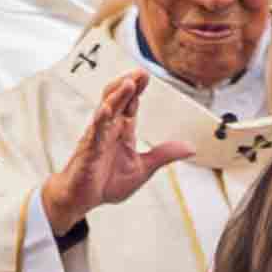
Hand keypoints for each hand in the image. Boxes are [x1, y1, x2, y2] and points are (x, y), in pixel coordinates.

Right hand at [37, 69, 199, 244]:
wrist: (80, 199)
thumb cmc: (105, 183)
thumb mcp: (142, 169)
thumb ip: (163, 155)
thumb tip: (190, 148)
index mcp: (122, 132)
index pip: (130, 105)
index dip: (137, 90)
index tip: (146, 75)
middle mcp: (109, 130)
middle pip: (118, 100)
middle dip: (129, 84)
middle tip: (142, 72)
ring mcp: (97, 137)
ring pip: (106, 109)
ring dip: (117, 95)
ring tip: (129, 82)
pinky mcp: (88, 150)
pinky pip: (94, 131)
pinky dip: (101, 119)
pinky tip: (106, 109)